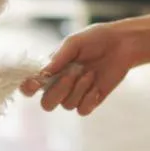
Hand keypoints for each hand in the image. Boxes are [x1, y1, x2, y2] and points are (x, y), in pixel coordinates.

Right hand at [20, 23, 137, 115]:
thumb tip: (42, 73)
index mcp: (50, 70)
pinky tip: (96, 86)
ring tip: (90, 72)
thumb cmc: (95, 39)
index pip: (30, 86)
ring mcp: (75, 94)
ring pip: (67, 105)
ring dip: (79, 89)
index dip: (28, 88)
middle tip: (73, 73)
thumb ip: (58, 58)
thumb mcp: (74, 43)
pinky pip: (82, 110)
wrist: (121, 44)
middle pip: (47, 103)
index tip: (35, 83)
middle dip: (58, 91)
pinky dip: (89, 98)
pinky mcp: (91, 100)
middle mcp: (60, 85)